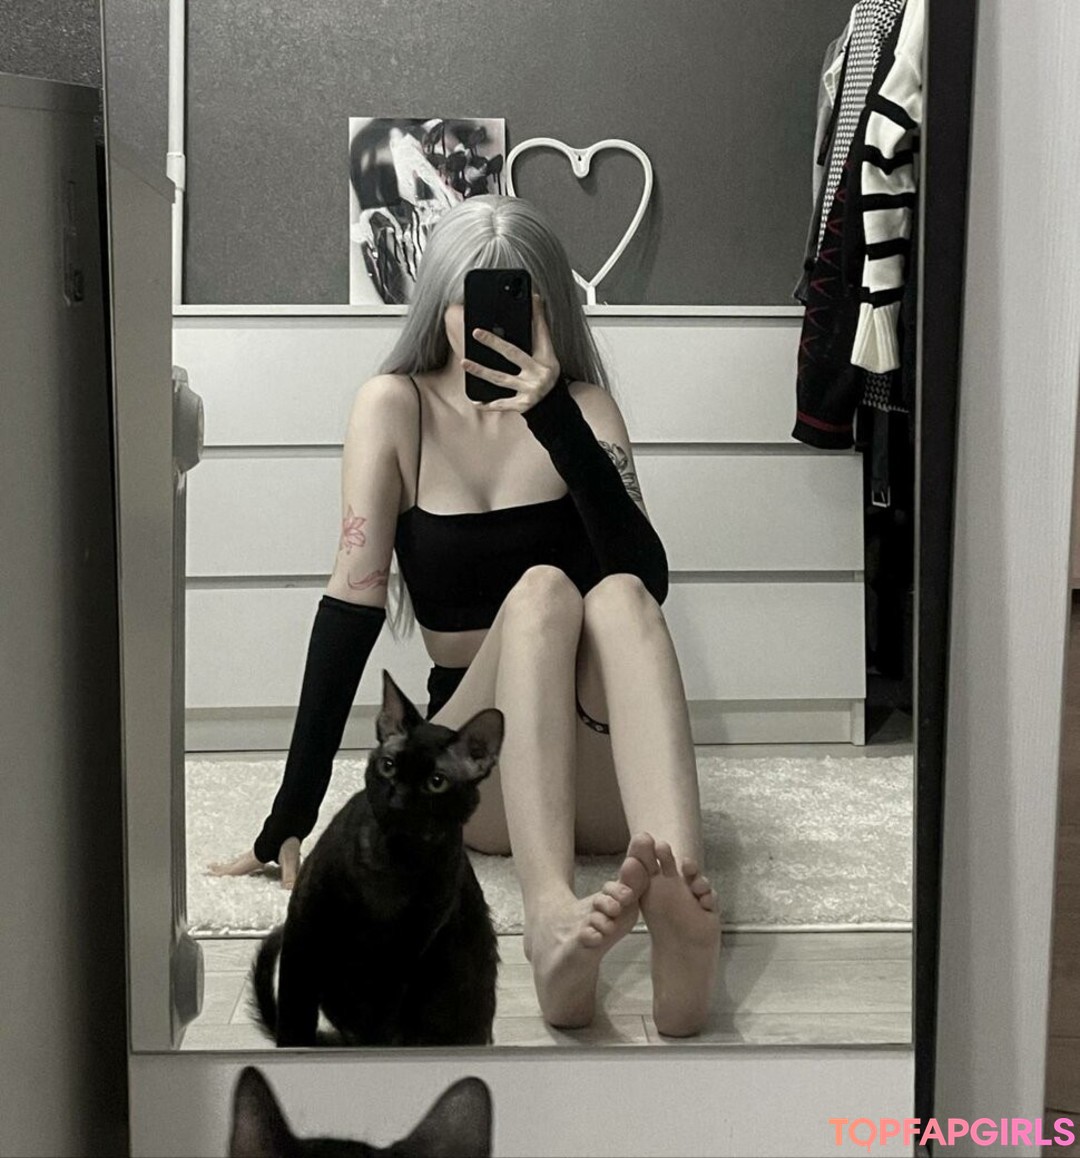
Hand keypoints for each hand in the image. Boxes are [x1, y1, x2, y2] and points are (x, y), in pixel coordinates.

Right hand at [207, 836, 302, 889]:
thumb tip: (289, 890)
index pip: (236, 869)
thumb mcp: (290, 860)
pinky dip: (241, 861)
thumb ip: (289, 876)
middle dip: (220, 868)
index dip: (223, 873)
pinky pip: (248, 857)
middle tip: (207, 869)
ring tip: (218, 865)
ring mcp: (258, 850)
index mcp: (255, 858)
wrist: (293, 822)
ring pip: (239, 858)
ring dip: (229, 863)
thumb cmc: (290, 840)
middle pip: (233, 862)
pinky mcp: (265, 847)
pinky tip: (244, 861)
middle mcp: (254, 854)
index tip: (208, 874)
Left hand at [460, 291, 561, 413]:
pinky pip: (501, 404)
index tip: (523, 301)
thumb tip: (534, 298)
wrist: (554, 405)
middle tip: (476, 332)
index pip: (539, 334)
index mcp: (546, 358)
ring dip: (481, 371)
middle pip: (513, 354)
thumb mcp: (547, 352)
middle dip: (494, 343)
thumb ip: (539, 328)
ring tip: (464, 362)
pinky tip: (475, 401)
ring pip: (500, 379)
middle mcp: (539, 374)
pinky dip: (487, 404)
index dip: (532, 319)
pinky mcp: (523, 405)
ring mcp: (530, 390)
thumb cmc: (546, 373)